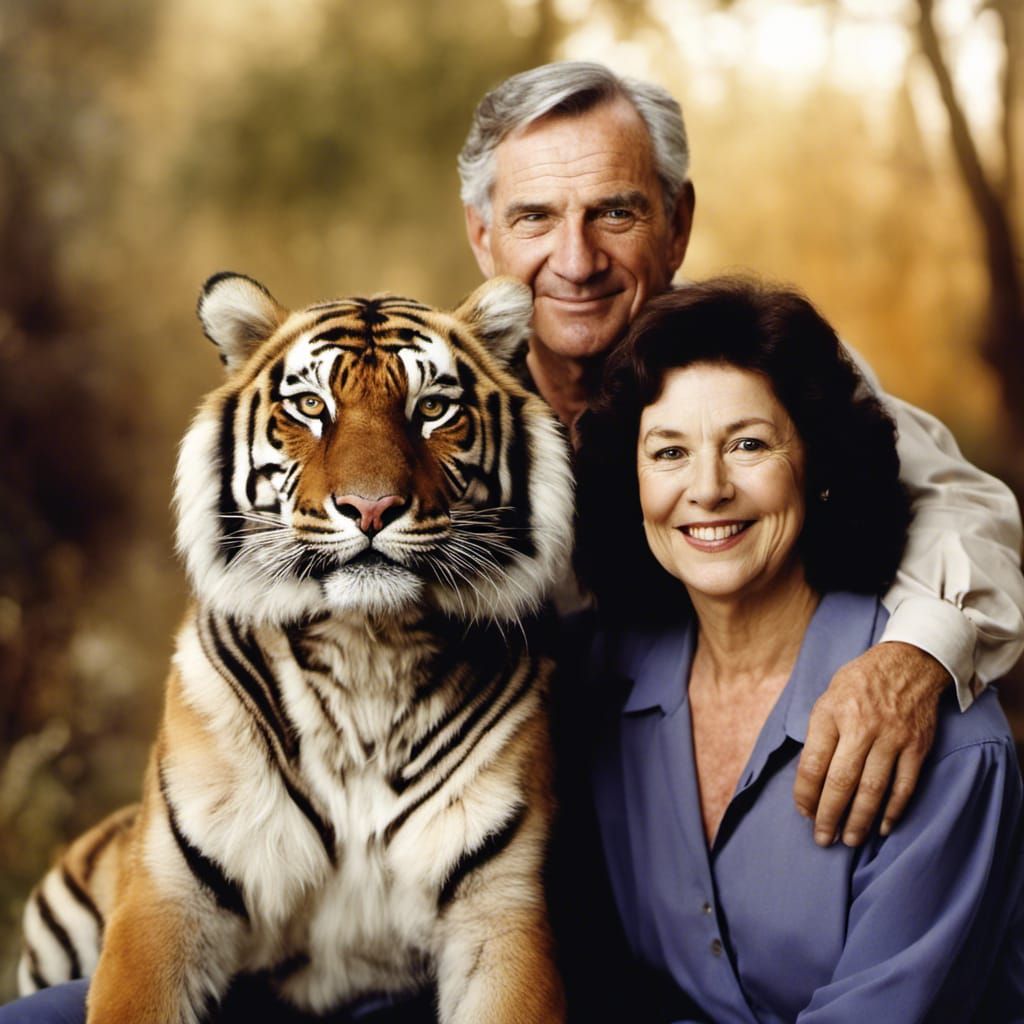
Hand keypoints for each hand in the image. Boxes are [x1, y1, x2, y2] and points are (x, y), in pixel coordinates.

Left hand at [793, 641, 949, 846]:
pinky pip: (905, 786)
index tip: (803, 812)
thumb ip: (819, 736)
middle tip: (822, 839)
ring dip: (860, 820)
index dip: (806, 794)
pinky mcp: (916, 747)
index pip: (813, 764)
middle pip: (841, 782)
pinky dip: (893, 810)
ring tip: (849, 840)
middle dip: (829, 816)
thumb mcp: (827, 700)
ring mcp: (892, 738)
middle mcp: (861, 728)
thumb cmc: (858, 685)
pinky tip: (883, 826)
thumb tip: (809, 782)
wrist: (907, 664)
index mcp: (832, 714)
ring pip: (873, 789)